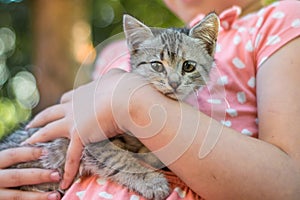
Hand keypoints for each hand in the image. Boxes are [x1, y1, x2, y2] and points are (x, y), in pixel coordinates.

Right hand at [0, 147, 60, 199]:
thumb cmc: (1, 171)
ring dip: (38, 196)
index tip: (47, 152)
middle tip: (57, 175)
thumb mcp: (2, 163)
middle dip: (38, 176)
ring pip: (17, 196)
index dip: (29, 153)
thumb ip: (16, 159)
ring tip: (55, 195)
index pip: (12, 155)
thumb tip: (44, 153)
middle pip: (17, 176)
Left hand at [25, 68, 144, 188]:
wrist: (126, 96)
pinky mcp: (79, 134)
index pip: (66, 99)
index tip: (59, 108)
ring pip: (49, 129)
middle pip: (51, 112)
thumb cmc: (125, 86)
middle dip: (40, 118)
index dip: (61, 105)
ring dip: (38, 137)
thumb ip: (112, 76)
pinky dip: (69, 169)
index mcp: (84, 92)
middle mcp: (74, 105)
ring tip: (30, 142)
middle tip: (30, 124)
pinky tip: (65, 180)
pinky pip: (72, 155)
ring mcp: (74, 120)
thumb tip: (116, 74)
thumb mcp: (116, 76)